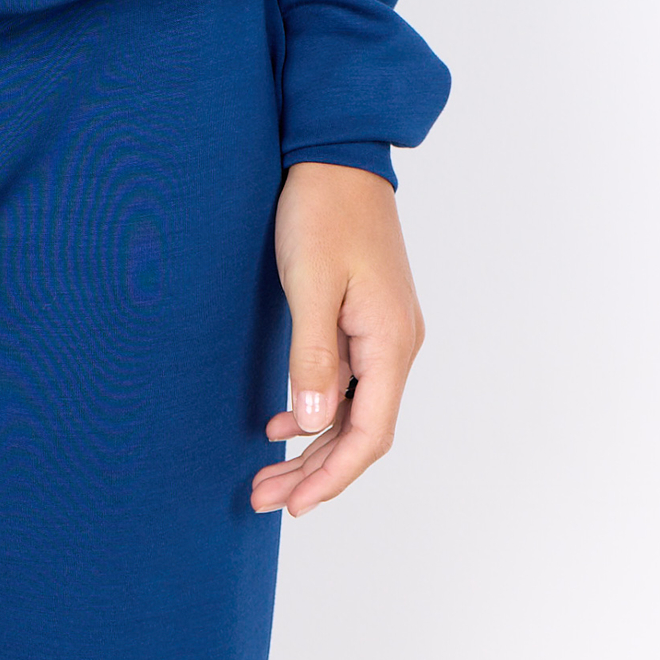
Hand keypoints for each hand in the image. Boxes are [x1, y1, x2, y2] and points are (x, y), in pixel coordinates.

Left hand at [250, 160, 424, 517]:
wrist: (337, 154)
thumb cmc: (322, 211)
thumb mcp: (310, 283)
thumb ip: (312, 357)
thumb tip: (314, 424)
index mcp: (390, 341)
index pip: (370, 432)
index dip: (333, 475)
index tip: (295, 505)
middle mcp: (397, 343)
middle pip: (361, 430)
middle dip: (315, 470)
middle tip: (263, 498)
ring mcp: (384, 330)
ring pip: (353, 408)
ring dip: (313, 443)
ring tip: (267, 472)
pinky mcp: (367, 316)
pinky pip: (348, 379)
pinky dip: (317, 406)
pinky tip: (282, 421)